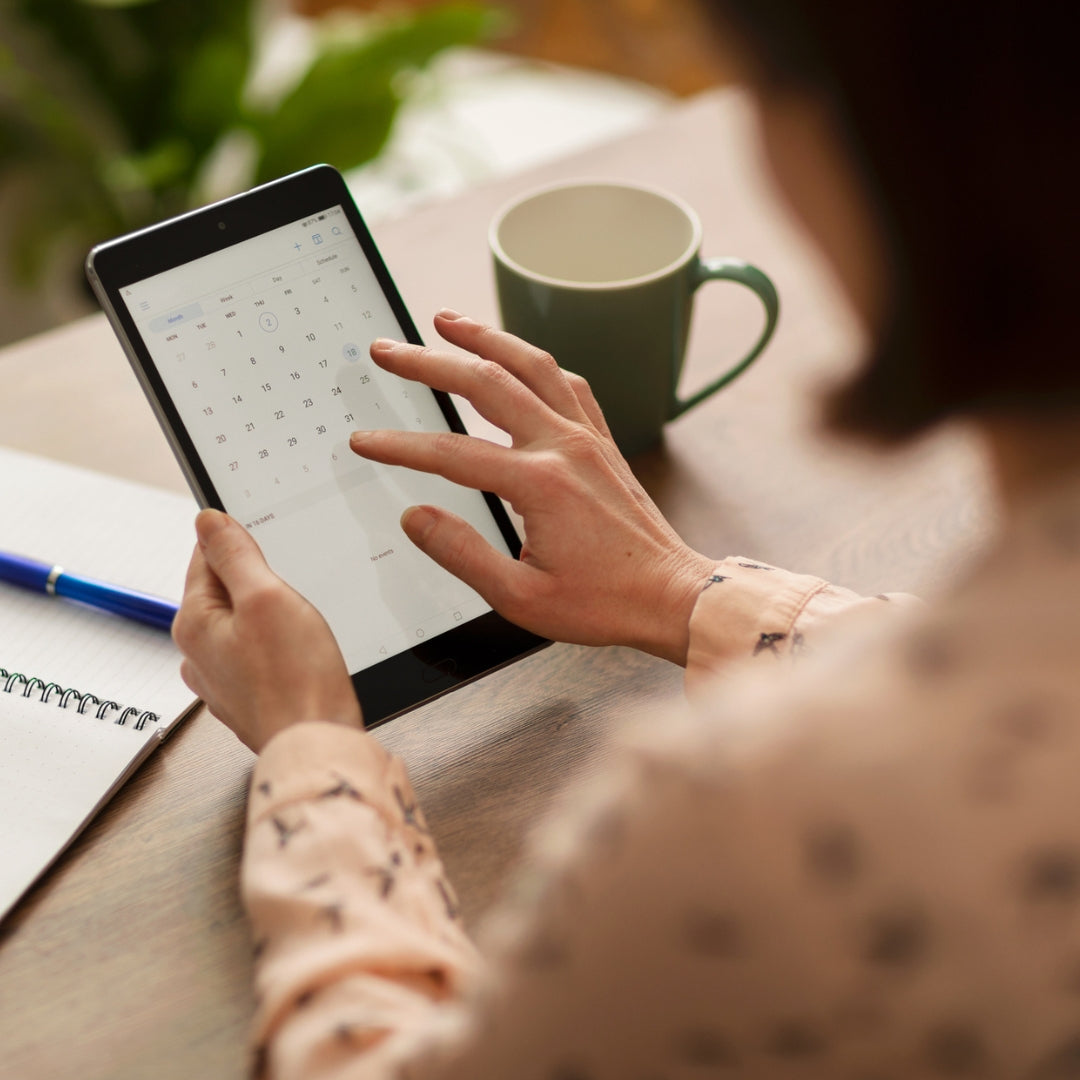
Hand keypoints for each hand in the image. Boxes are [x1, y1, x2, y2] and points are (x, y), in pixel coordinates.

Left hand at [172, 509, 362, 752]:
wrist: (317, 743)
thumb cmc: (296, 679)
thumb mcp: (266, 597)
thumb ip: (234, 554)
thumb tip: (207, 521)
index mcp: (193, 622)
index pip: (205, 556)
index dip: (242, 543)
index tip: (270, 546)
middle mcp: (197, 653)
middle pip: (225, 590)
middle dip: (259, 583)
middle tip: (292, 595)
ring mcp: (220, 678)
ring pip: (243, 623)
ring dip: (270, 615)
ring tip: (299, 626)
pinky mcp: (246, 695)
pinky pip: (257, 653)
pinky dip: (277, 645)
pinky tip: (298, 653)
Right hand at [349, 311, 714, 664]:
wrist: (672, 595)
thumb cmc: (604, 602)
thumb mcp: (521, 597)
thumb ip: (462, 554)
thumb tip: (415, 518)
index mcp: (539, 484)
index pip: (451, 454)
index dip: (400, 446)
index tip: (364, 441)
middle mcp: (564, 447)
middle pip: (485, 383)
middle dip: (429, 361)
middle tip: (388, 350)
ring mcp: (587, 439)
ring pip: (531, 366)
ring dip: (485, 337)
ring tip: (446, 319)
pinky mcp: (603, 443)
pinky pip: (568, 384)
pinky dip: (535, 362)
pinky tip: (517, 356)